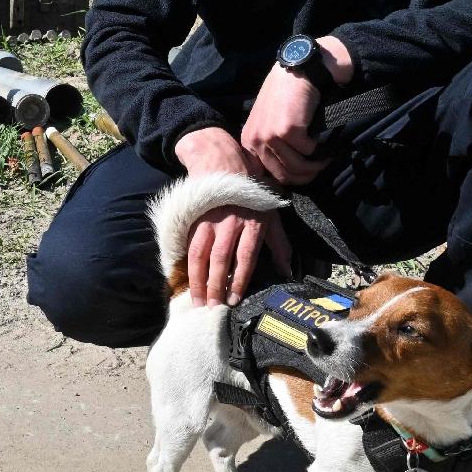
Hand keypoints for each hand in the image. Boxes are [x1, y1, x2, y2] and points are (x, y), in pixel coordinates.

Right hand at [174, 127, 292, 305]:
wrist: (223, 164)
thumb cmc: (251, 194)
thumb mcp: (271, 215)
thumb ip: (279, 245)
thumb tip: (287, 272)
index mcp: (251, 224)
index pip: (244, 257)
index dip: (239, 280)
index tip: (234, 300)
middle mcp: (229, 223)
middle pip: (220, 259)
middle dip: (215, 285)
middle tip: (211, 307)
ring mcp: (208, 221)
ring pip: (199, 254)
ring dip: (197, 279)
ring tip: (196, 299)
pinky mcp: (193, 219)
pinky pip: (187, 244)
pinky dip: (185, 263)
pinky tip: (184, 279)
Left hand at [241, 65, 326, 184]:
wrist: (297, 71)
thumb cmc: (286, 97)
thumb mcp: (268, 122)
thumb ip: (270, 146)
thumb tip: (285, 174)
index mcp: (248, 141)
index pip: (268, 174)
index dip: (289, 178)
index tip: (305, 174)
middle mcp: (255, 141)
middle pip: (283, 175)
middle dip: (305, 176)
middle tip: (320, 167)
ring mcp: (270, 136)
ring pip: (297, 167)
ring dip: (315, 165)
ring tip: (325, 157)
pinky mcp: (288, 131)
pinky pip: (308, 151)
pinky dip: (319, 146)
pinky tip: (320, 136)